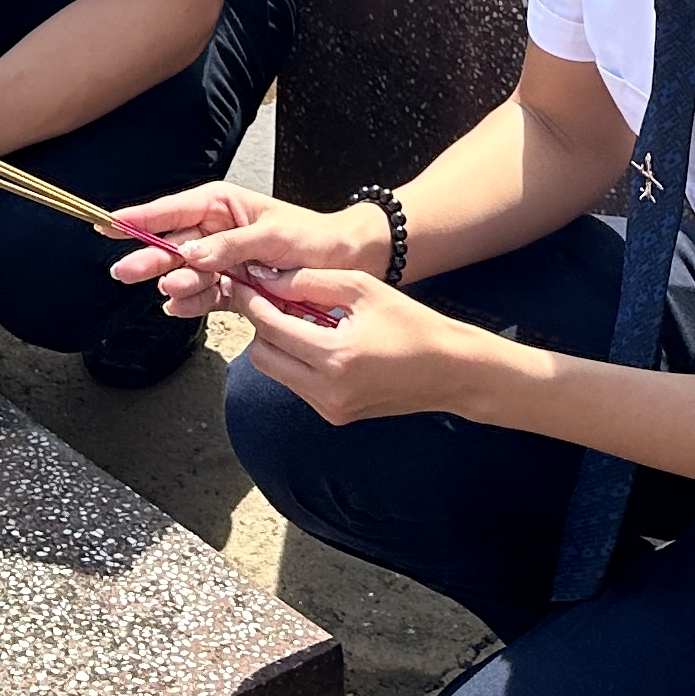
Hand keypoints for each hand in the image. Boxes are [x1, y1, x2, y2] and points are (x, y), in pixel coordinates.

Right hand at [108, 185, 387, 318]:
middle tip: (124, 271)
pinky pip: (205, 295)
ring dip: (174, 283)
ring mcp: (223, 260)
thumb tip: (191, 255)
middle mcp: (216, 231)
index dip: (140, 218)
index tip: (109, 223)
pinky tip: (176, 309)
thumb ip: (230, 246)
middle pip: (172, 244)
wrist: (348, 262)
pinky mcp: (234, 286)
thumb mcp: (273, 237)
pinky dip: (191, 303)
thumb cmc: (314, 239)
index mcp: (223, 205)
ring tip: (166, 292)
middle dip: (148, 257)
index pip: (172, 209)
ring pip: (185, 273)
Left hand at [223, 269, 493, 423]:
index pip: (270, 328)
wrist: (451, 371)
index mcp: (334, 356)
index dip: (252, 301)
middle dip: (262, 325)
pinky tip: (318, 339)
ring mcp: (330, 408)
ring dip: (279, 344)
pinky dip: (297, 361)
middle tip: (273, 299)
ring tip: (301, 317)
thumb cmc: (412, 324)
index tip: (243, 283)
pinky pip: (298, 385)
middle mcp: (327, 390)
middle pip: (263, 355)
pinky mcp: (336, 416)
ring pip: (277, 372)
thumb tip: (268, 279)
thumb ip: (310, 282)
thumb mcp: (362, 289)